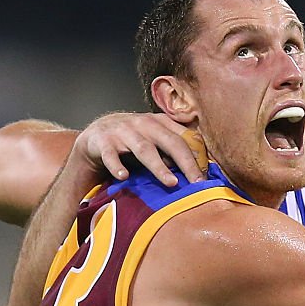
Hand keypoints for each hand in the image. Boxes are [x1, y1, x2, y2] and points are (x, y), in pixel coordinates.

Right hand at [72, 112, 207, 185]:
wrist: (96, 134)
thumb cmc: (134, 140)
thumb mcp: (156, 139)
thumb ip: (175, 149)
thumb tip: (202, 170)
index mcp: (160, 122)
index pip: (185, 138)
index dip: (198, 156)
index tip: (207, 177)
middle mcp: (144, 124)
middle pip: (170, 142)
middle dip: (186, 163)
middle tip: (197, 183)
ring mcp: (123, 132)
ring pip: (144, 150)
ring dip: (159, 167)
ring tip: (171, 182)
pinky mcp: (103, 142)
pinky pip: (111, 155)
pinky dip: (117, 165)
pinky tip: (124, 176)